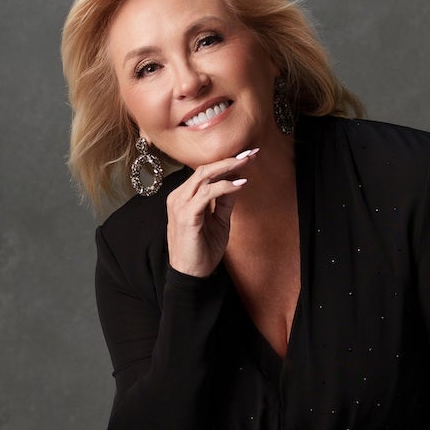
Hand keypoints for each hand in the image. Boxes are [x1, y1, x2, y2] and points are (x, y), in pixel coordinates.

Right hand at [166, 148, 259, 277]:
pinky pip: (207, 194)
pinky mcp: (186, 215)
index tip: (247, 156)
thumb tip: (237, 181)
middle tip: (250, 153)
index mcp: (184, 198)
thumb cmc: (202, 251)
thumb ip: (224, 202)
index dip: (226, 163)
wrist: (191, 276)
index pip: (204, 173)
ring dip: (228, 167)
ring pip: (204, 176)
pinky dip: (224, 187)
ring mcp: (180, 205)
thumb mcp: (219, 222)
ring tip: (247, 162)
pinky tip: (240, 185)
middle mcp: (178, 197)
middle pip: (204, 169)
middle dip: (229, 159)